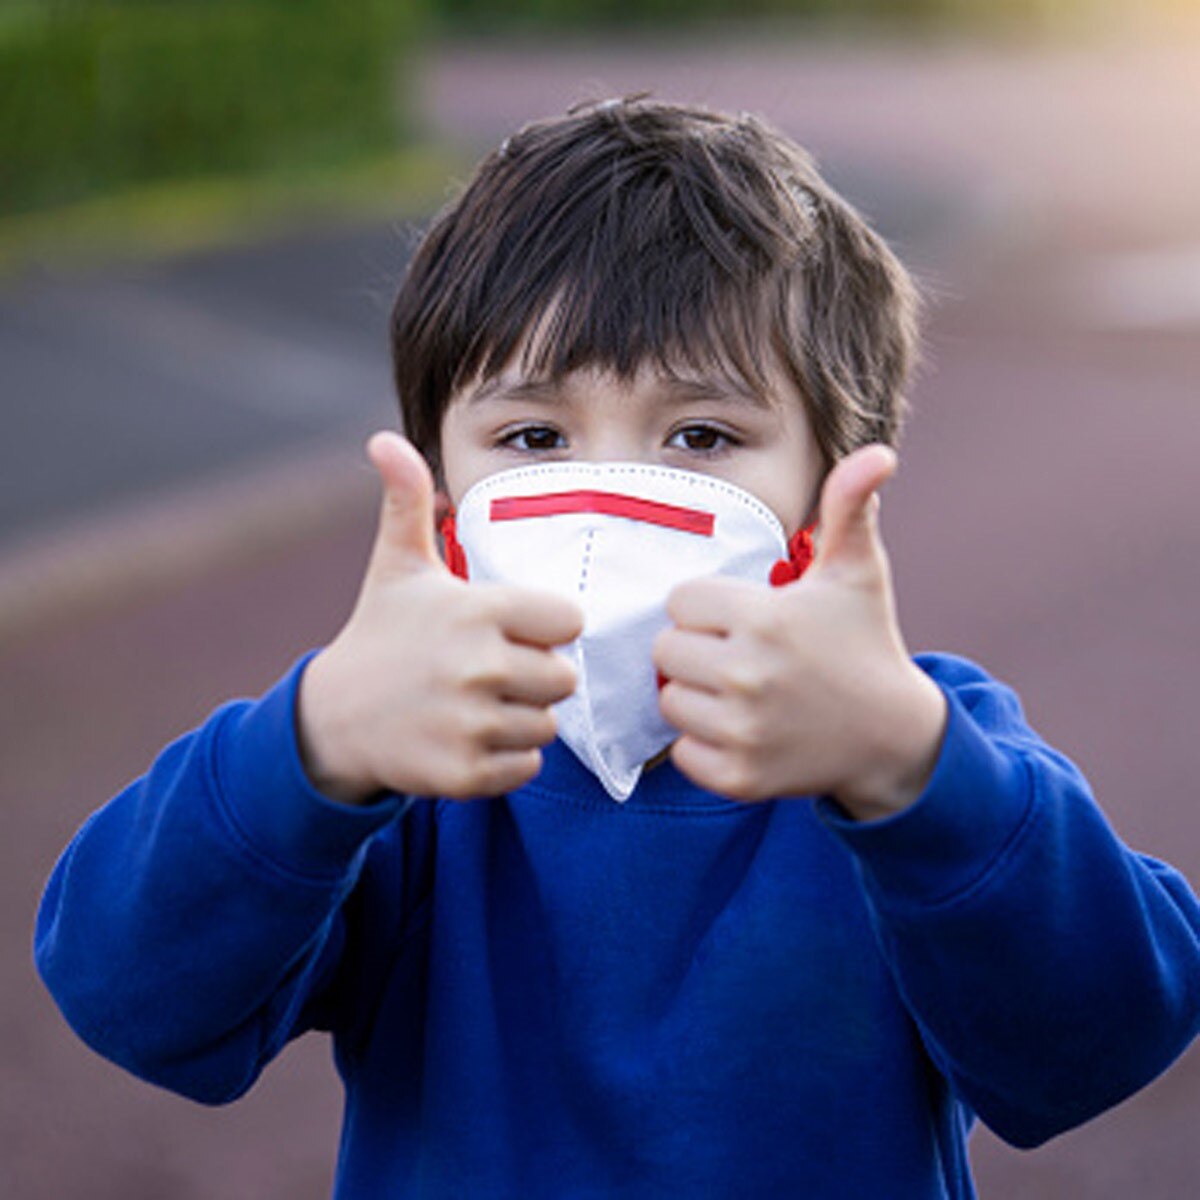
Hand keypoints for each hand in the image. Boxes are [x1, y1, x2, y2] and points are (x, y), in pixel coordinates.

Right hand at [298, 432, 582, 803]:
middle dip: (536, 676)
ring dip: (522, 718)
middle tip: (494, 672)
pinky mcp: (462, 772)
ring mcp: (470, 723)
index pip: (569, 620)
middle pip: (564, 678)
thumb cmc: (380, 634)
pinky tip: (472, 737)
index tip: (514, 629)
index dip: (547, 626)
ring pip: (547, 725)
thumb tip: (383, 439)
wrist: (332, 718)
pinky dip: (508, 759)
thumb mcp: (396, 565)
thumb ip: (406, 501)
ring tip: (480, 704)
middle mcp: (478, 667)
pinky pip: (527, 768)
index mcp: (477, 611)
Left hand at [653, 445, 945, 818]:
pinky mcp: (739, 777)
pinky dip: (704, 745)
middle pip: (666, 651)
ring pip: (670, 701)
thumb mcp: (856, 572)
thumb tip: (877, 452)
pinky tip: (744, 730)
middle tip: (742, 657)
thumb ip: (849, 507)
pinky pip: (682, 752)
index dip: (709, 608)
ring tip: (744, 693)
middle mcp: (748, 675)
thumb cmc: (864, 642)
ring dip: (697, 698)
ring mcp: (743, 731)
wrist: (893, 735)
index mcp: (765, 619)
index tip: (747, 618)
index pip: (681, 602)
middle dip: (697, 650)